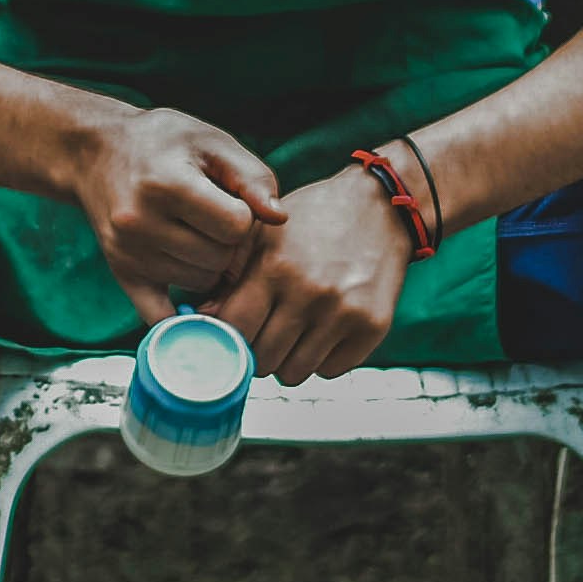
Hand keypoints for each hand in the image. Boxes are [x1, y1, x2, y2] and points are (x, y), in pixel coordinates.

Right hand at [69, 105, 281, 328]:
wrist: (96, 153)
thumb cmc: (163, 142)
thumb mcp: (211, 141)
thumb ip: (252, 176)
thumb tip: (279, 219)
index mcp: (166, 185)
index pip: (235, 225)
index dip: (244, 214)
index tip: (232, 199)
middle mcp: (141, 223)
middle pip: (220, 259)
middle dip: (229, 242)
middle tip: (216, 219)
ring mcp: (129, 254)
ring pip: (202, 283)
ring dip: (211, 265)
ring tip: (197, 234)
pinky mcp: (122, 274)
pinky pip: (163, 317)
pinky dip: (184, 315)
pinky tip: (193, 300)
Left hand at [202, 169, 412, 384]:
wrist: (379, 207)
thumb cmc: (314, 218)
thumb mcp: (265, 233)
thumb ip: (231, 276)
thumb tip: (203, 318)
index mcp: (276, 267)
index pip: (233, 330)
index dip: (226, 336)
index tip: (232, 330)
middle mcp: (310, 293)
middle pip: (262, 361)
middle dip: (257, 351)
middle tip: (265, 331)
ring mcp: (344, 313)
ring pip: (294, 374)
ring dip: (288, 359)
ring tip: (294, 331)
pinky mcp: (372, 327)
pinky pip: (330, 371)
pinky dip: (322, 358)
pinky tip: (323, 330)